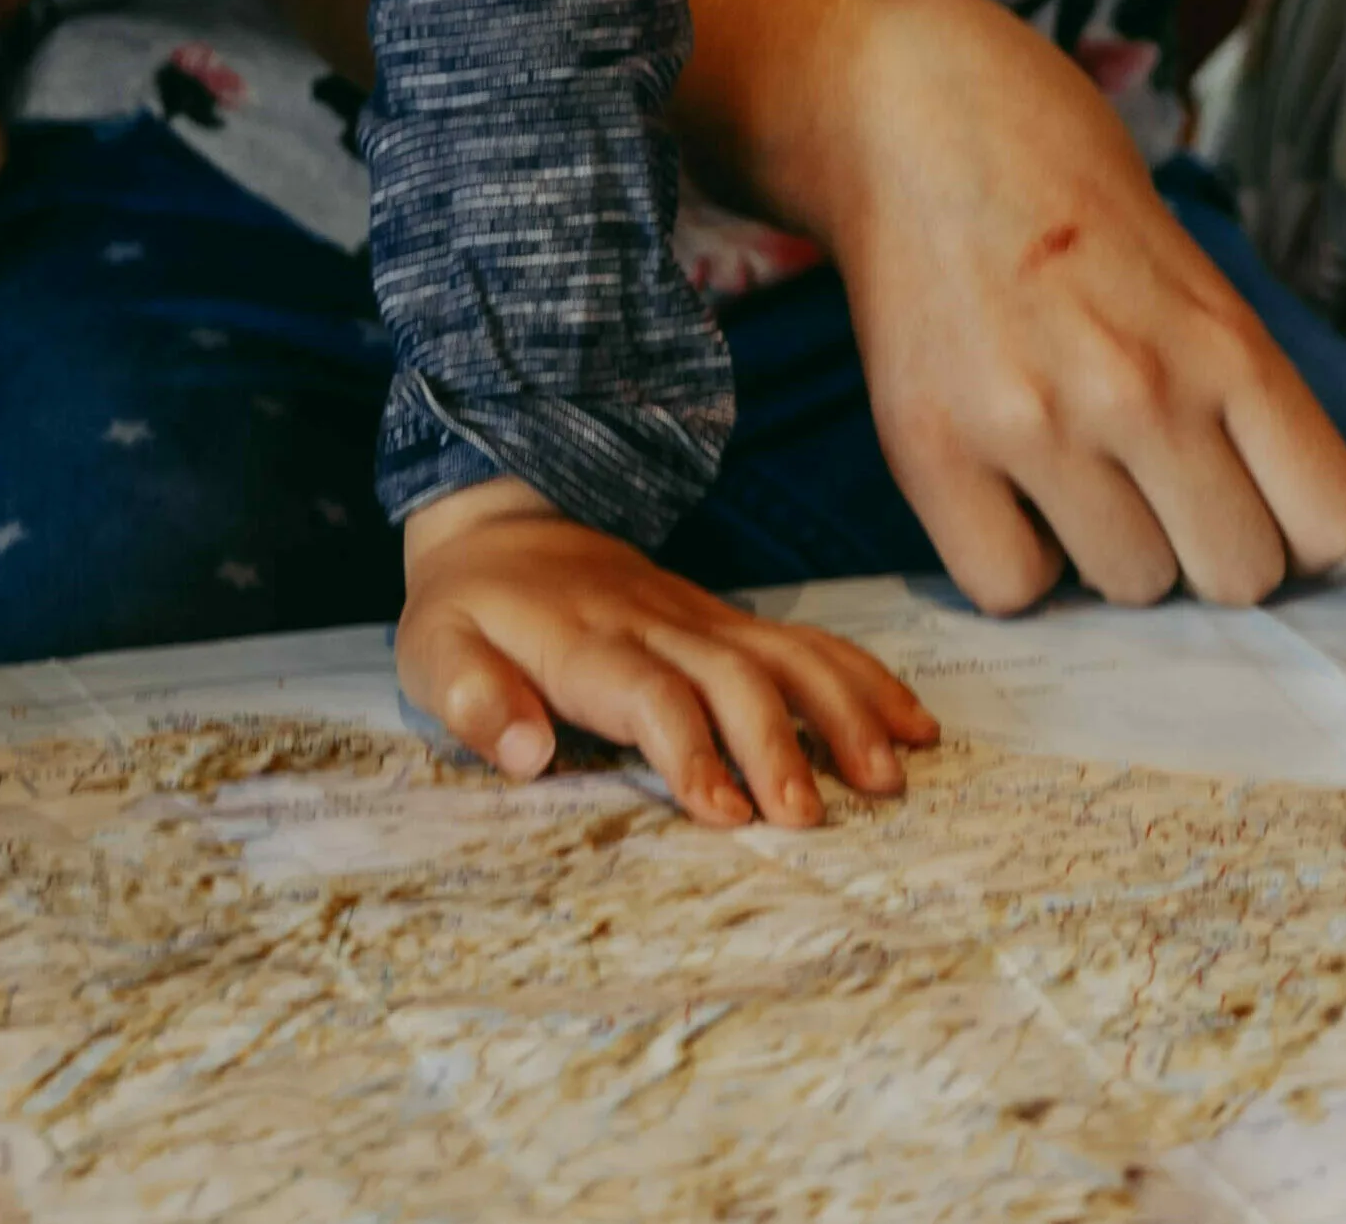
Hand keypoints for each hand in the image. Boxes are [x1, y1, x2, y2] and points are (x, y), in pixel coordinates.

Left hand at [395, 481, 933, 824]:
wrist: (504, 527)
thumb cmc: (467, 611)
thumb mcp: (431, 650)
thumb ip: (470, 699)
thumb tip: (524, 752)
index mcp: (580, 640)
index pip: (646, 692)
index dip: (689, 749)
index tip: (724, 812)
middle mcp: (654, 626)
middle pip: (731, 676)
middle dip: (776, 744)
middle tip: (810, 818)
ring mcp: (702, 619)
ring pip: (785, 654)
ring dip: (842, 712)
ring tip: (888, 778)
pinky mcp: (729, 623)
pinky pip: (806, 642)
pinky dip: (864, 679)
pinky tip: (914, 725)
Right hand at [823, 0, 1345, 613]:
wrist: (908, 109)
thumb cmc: (1062, 186)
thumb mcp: (1193, 274)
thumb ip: (1232, 392)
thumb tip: (1265, 535)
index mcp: (1226, 342)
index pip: (1334, 522)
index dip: (1296, 523)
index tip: (1250, 492)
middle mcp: (1140, 391)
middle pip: (1238, 577)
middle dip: (1200, 541)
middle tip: (1149, 478)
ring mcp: (1032, 423)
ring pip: (1128, 586)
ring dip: (1102, 545)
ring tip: (1063, 461)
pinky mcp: (928, 446)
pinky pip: (1009, 588)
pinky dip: (1011, 556)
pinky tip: (998, 485)